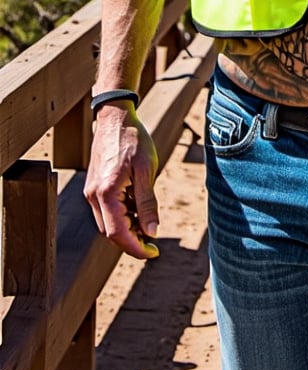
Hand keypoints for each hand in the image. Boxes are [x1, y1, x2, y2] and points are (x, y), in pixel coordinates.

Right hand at [84, 105, 159, 259]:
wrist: (115, 117)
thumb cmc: (133, 140)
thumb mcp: (147, 170)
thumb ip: (147, 203)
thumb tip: (152, 232)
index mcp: (106, 193)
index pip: (118, 233)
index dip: (136, 248)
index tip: (154, 253)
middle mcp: (93, 195)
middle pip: (110, 232)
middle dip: (132, 241)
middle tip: (154, 242)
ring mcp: (92, 191)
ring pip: (107, 223)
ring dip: (127, 229)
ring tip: (148, 224)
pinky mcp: (95, 186)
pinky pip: (106, 211)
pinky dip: (122, 216)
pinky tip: (138, 210)